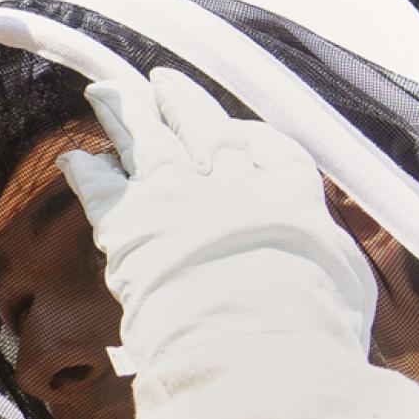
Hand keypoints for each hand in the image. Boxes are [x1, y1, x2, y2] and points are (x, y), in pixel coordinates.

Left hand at [57, 68, 375, 372]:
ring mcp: (176, 197)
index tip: (236, 126)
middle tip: (161, 79)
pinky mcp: (129, 223)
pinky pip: (100, 188)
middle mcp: (230, 184)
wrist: (253, 339)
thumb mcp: (346, 288)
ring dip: (124, 113)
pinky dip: (86, 171)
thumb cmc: (313, 327)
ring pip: (146, 141)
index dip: (251, 133)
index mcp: (289, 196)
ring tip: (104, 90)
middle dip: (181, 102)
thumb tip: (324, 263)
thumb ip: (329, 264)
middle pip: (201, 129)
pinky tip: (72, 158)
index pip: (272, 149)